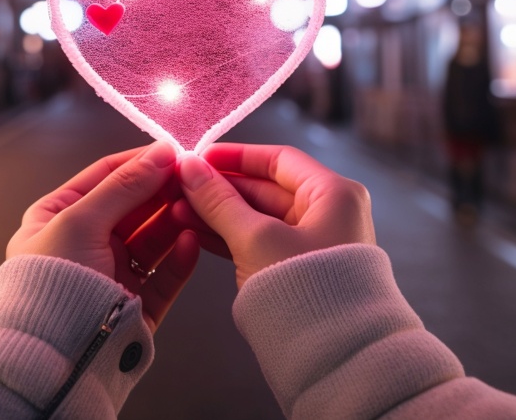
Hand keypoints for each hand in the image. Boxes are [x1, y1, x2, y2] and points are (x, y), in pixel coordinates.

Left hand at [7, 142, 199, 331]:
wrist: (55, 359)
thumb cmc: (51, 283)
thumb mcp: (80, 221)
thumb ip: (123, 186)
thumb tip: (162, 152)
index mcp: (57, 217)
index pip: (104, 177)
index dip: (139, 162)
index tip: (173, 152)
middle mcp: (85, 243)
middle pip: (134, 206)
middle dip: (162, 191)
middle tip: (193, 178)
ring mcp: (111, 273)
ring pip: (153, 238)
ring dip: (175, 220)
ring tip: (196, 208)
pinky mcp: (136, 304)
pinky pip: (164, 274)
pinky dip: (180, 257)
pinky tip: (192, 241)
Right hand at [174, 143, 374, 288]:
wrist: (337, 358)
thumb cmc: (307, 291)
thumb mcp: (255, 239)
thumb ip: (219, 202)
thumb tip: (189, 168)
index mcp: (333, 194)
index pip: (279, 160)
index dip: (236, 156)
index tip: (200, 158)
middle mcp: (329, 213)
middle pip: (266, 188)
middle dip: (220, 189)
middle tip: (181, 186)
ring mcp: (315, 243)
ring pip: (259, 217)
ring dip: (218, 213)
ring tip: (178, 210)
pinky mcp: (300, 270)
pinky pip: (260, 242)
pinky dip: (230, 237)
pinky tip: (195, 233)